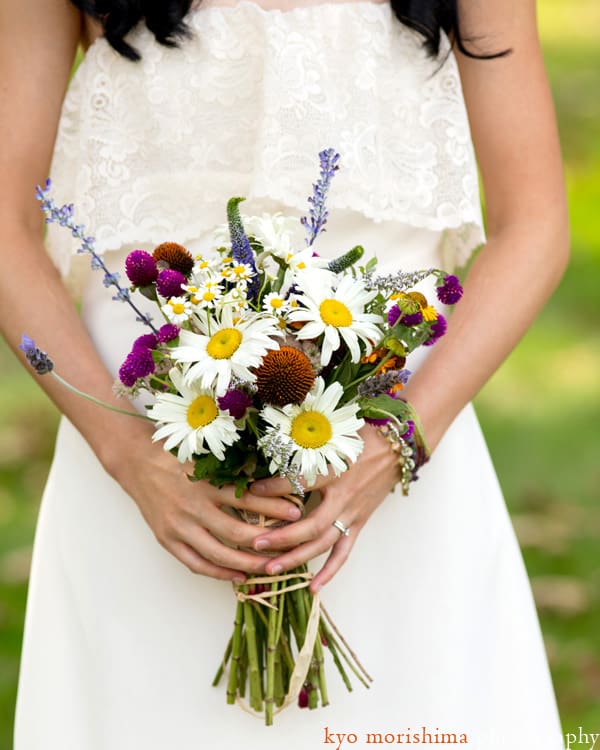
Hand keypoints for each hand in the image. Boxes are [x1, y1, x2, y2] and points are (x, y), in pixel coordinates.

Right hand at [111, 437, 302, 582]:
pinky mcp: (167, 539)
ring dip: (247, 563)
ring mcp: (178, 526)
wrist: (136, 462)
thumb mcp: (206, 457)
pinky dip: (218, 572)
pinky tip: (238, 576)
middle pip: (237, 533)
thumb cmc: (176, 455)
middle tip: (291, 547)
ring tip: (270, 567)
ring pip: (218, 554)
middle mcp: (193, 507)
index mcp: (206, 483)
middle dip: (267, 543)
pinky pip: (196, 563)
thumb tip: (269, 482)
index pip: (247, 500)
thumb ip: (232, 470)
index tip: (296, 512)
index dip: (273, 508)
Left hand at [249, 425, 398, 592]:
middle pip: (311, 525)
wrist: (397, 447)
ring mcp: (353, 513)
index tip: (251, 490)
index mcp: (336, 471)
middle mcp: (344, 497)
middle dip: (281, 537)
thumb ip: (305, 447)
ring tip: (270, 569)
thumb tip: (272, 450)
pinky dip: (329, 571)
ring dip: (297, 558)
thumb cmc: (363, 436)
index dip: (274, 488)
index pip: (301, 483)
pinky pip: (344, 552)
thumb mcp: (332, 436)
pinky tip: (313, 587)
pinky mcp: (359, 523)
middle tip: (254, 543)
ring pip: (323, 543)